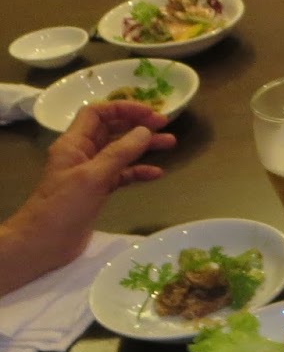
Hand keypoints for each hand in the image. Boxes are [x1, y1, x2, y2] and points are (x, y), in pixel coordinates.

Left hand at [0, 101, 175, 292]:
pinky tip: (157, 174)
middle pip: (111, 130)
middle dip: (137, 125)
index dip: (123, 109)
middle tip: (166, 124)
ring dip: (143, 147)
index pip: (98, 114)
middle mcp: (82, 153)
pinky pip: (122, 175)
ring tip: (170, 143)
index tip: (150, 113)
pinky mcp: (98, 191)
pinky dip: (139, 172)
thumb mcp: (93, 176)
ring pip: (120, 152)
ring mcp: (90, 173)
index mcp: (74, 143)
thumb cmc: (63, 206)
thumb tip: (145, 131)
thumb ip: (119, 153)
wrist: (44, 242)